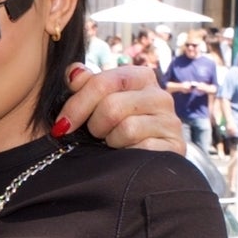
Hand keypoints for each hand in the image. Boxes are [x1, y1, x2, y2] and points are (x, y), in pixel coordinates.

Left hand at [61, 63, 183, 151]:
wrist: (142, 165)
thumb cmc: (115, 128)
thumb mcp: (99, 103)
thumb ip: (86, 85)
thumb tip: (73, 73)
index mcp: (141, 77)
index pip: (103, 82)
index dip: (77, 104)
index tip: (62, 125)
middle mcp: (160, 96)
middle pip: (112, 106)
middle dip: (94, 126)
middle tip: (95, 135)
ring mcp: (171, 122)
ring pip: (126, 129)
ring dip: (111, 142)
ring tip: (113, 144)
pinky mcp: (175, 147)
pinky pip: (141, 150)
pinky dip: (126, 156)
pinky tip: (126, 155)